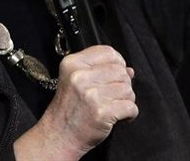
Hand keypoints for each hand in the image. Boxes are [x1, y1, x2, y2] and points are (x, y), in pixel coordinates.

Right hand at [14, 45, 137, 159]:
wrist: (59, 136)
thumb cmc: (68, 109)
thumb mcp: (74, 81)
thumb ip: (100, 71)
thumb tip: (129, 70)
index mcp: (73, 64)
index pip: (108, 52)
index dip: (118, 62)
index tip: (118, 72)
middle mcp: (80, 76)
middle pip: (120, 71)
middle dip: (124, 84)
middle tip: (115, 95)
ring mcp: (91, 94)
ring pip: (127, 88)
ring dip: (127, 99)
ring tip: (115, 106)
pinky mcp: (102, 112)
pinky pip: (130, 107)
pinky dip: (130, 114)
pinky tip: (120, 117)